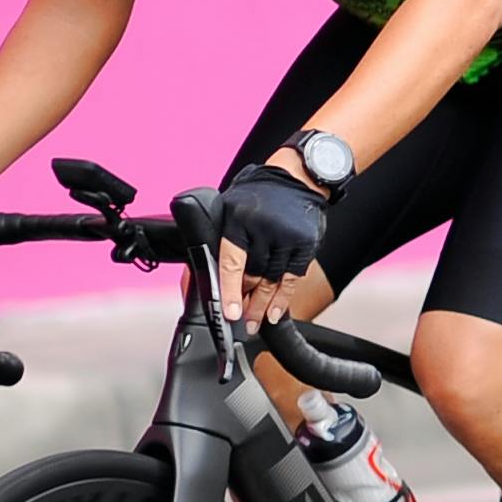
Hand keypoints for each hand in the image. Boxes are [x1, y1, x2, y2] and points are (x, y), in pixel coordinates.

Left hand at [215, 160, 329, 324]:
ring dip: (262, 305)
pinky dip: (282, 299)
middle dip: (244, 299)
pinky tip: (274, 312)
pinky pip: (292, 279)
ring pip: (272, 281)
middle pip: (252, 275)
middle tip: (238, 319)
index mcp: (238, 220)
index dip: (230, 290)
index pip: (232, 262)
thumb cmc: (257, 196)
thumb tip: (196, 275)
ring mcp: (287, 237)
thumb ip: (217, 238)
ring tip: (254, 322)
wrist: (296, 178)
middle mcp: (263, 229)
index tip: (231, 312)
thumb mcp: (229, 209)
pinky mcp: (305, 244)